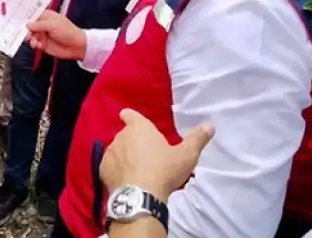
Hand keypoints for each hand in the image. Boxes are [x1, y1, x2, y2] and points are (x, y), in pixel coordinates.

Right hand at [26, 10, 86, 59]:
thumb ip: (38, 25)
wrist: (76, 46)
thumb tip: (27, 24)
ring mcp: (42, 34)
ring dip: (32, 39)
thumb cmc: (66, 31)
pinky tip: (39, 46)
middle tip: (28, 37)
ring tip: (36, 44)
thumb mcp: (52, 25)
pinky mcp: (43, 44)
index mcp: (46, 16)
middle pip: (30, 26)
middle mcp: (42, 24)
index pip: (33, 15)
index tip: (17, 22)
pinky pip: (34, 43)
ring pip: (31, 36)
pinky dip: (35, 45)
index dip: (26, 18)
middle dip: (28, 32)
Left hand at [100, 109, 214, 200]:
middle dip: (134, 143)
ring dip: (124, 157)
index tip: (129, 117)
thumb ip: (197, 139)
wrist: (140, 196)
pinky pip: (110, 166)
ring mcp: (110, 153)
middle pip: (126, 136)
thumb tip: (209, 125)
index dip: (131, 117)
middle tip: (147, 157)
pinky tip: (127, 181)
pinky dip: (116, 171)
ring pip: (117, 151)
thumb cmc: (163, 171)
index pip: (131, 115)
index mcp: (139, 128)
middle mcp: (121, 136)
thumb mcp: (186, 156)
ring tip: (137, 171)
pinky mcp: (102, 169)